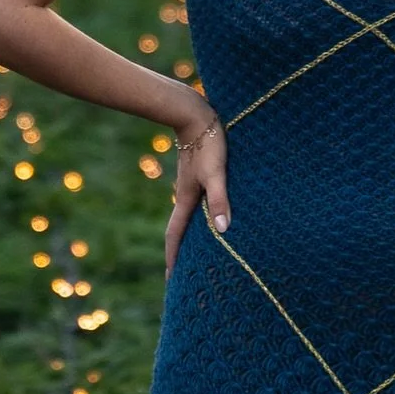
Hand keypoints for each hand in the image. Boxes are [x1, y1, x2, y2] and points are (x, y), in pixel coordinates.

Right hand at [163, 111, 229, 276]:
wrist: (196, 113)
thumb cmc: (210, 142)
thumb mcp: (217, 173)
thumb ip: (219, 200)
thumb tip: (223, 230)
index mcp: (186, 199)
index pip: (176, 235)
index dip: (174, 258)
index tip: (171, 279)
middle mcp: (187, 195)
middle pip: (180, 230)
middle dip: (179, 253)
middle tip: (180, 275)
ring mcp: (192, 185)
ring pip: (189, 218)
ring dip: (189, 237)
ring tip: (195, 254)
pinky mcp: (199, 175)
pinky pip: (197, 205)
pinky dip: (200, 218)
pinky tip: (209, 219)